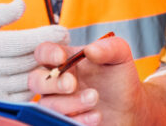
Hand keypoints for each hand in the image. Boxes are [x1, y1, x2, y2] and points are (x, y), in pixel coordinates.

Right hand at [0, 0, 67, 101]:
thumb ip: (0, 13)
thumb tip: (21, 3)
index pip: (21, 42)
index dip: (46, 36)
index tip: (63, 31)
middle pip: (28, 62)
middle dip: (52, 52)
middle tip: (67, 44)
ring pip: (29, 81)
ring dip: (48, 70)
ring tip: (60, 59)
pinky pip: (24, 97)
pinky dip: (37, 87)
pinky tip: (45, 75)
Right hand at [27, 34, 148, 125]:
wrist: (130, 106)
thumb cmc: (119, 77)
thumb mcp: (120, 55)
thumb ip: (108, 47)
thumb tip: (90, 50)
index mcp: (65, 59)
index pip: (43, 52)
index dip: (47, 53)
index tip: (62, 57)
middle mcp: (56, 81)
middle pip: (35, 80)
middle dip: (52, 83)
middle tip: (72, 84)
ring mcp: (58, 103)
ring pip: (47, 105)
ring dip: (70, 103)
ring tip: (94, 98)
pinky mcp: (64, 120)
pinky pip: (57, 123)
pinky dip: (77, 120)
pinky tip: (96, 115)